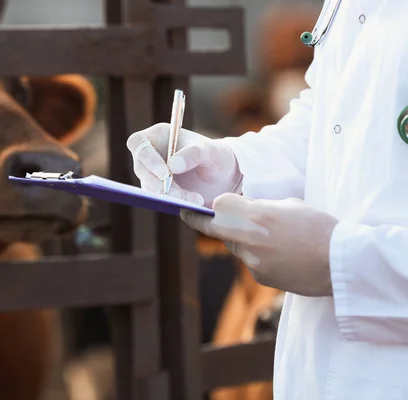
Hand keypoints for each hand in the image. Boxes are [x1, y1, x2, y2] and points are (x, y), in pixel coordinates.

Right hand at [126, 123, 242, 206]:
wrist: (222, 176)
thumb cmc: (215, 156)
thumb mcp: (210, 151)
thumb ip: (194, 154)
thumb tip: (172, 165)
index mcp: (158, 135)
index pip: (138, 143)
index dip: (147, 158)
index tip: (165, 174)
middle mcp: (150, 153)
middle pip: (141, 169)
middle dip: (159, 184)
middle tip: (179, 195)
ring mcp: (151, 173)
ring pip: (149, 186)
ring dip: (169, 195)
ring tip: (196, 199)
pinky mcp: (156, 189)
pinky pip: (158, 198)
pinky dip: (174, 202)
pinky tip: (192, 202)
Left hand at [180, 193, 338, 296]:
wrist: (341, 263)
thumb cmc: (320, 228)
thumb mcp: (290, 205)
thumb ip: (262, 206)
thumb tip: (247, 208)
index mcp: (257, 215)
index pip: (218, 206)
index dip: (213, 205)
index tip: (201, 207)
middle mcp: (249, 239)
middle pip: (216, 228)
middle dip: (205, 222)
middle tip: (191, 215)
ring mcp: (252, 261)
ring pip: (236, 246)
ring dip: (242, 240)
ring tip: (271, 238)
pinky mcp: (260, 277)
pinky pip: (251, 262)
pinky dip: (259, 257)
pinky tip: (281, 255)